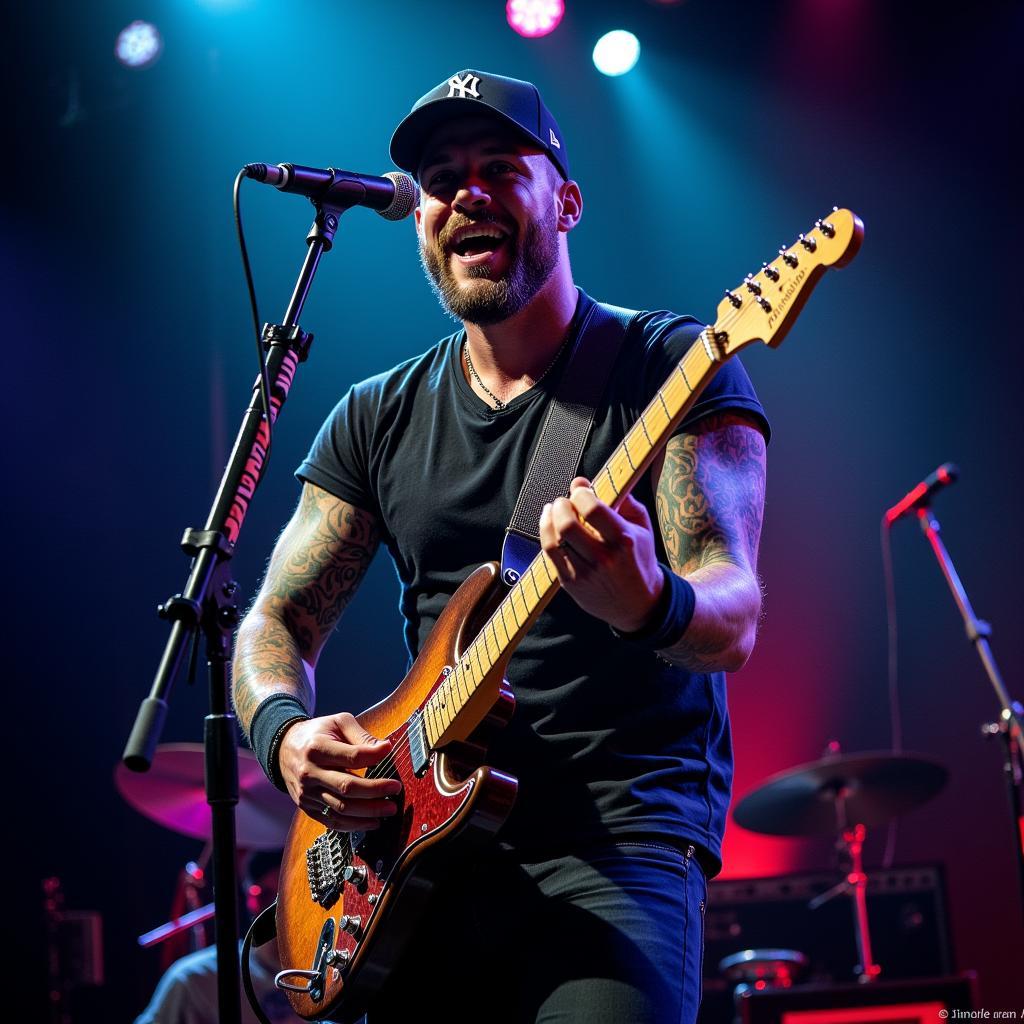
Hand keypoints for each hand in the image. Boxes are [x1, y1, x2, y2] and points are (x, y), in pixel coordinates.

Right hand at [278, 712, 401, 830]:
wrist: (283, 749)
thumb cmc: (316, 734)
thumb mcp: (337, 723)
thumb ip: (361, 735)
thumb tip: (385, 747)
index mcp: (317, 748)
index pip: (351, 756)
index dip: (373, 755)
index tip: (389, 751)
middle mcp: (310, 773)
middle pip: (348, 787)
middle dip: (376, 790)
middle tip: (395, 789)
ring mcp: (307, 793)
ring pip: (341, 808)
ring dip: (369, 811)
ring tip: (389, 809)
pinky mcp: (307, 807)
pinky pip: (332, 821)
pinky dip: (354, 825)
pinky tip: (371, 822)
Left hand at [539, 476, 664, 632]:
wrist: (639, 603)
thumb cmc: (639, 559)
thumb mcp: (643, 527)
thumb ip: (624, 500)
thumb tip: (591, 483)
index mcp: (623, 540)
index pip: (593, 509)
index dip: (581, 493)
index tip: (580, 489)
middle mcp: (603, 558)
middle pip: (568, 524)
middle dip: (561, 505)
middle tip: (565, 501)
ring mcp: (585, 573)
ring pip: (554, 539)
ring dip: (549, 517)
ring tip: (554, 509)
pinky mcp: (570, 583)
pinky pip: (550, 554)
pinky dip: (546, 534)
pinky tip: (550, 525)